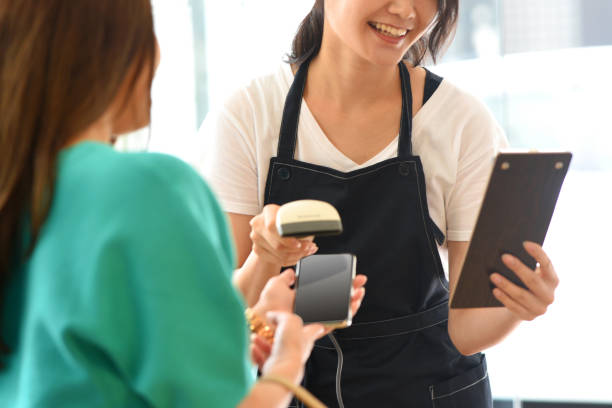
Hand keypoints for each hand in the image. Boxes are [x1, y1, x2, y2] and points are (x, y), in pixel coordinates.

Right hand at [249, 204, 317, 266]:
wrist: (276, 229)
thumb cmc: (289, 221)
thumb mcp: (296, 218)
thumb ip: (300, 223)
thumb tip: (310, 231)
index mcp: (269, 211)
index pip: (273, 226)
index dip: (287, 238)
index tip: (299, 243)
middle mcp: (259, 224)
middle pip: (277, 244)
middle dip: (297, 250)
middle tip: (309, 247)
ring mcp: (256, 237)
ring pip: (279, 254)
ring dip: (297, 255)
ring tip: (307, 251)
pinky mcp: (257, 250)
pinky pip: (277, 260)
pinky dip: (291, 260)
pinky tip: (299, 255)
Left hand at [250, 274, 366, 367]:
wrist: (266, 318)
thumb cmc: (269, 303)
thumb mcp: (277, 284)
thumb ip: (287, 277)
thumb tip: (292, 272)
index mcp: (306, 298)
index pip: (328, 289)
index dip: (340, 282)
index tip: (349, 274)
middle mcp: (313, 308)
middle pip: (338, 299)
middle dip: (351, 290)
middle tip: (360, 281)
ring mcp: (317, 318)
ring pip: (341, 311)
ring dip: (353, 301)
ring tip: (360, 292)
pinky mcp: (318, 328)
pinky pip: (337, 323)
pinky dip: (347, 315)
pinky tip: (353, 305)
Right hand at [260, 312, 324, 383]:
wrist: (283, 369)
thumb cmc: (290, 344)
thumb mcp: (289, 320)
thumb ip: (281, 315)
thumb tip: (272, 315)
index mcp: (307, 338)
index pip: (314, 330)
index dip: (315, 326)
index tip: (319, 325)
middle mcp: (298, 350)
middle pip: (290, 339)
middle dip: (277, 332)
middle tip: (269, 326)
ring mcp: (286, 361)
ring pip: (274, 350)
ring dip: (263, 342)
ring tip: (254, 337)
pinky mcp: (275, 370)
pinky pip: (265, 360)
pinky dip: (257, 353)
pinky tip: (252, 347)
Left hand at [490, 241, 558, 320]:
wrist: (524, 306)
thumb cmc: (525, 282)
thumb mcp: (529, 272)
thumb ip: (525, 262)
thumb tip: (506, 249)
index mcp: (552, 279)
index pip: (547, 264)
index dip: (537, 253)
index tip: (525, 243)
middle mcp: (549, 294)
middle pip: (533, 280)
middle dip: (518, 268)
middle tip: (504, 256)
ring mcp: (540, 308)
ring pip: (522, 295)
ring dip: (507, 285)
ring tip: (493, 275)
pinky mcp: (528, 317)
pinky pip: (514, 307)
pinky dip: (504, 298)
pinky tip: (495, 290)